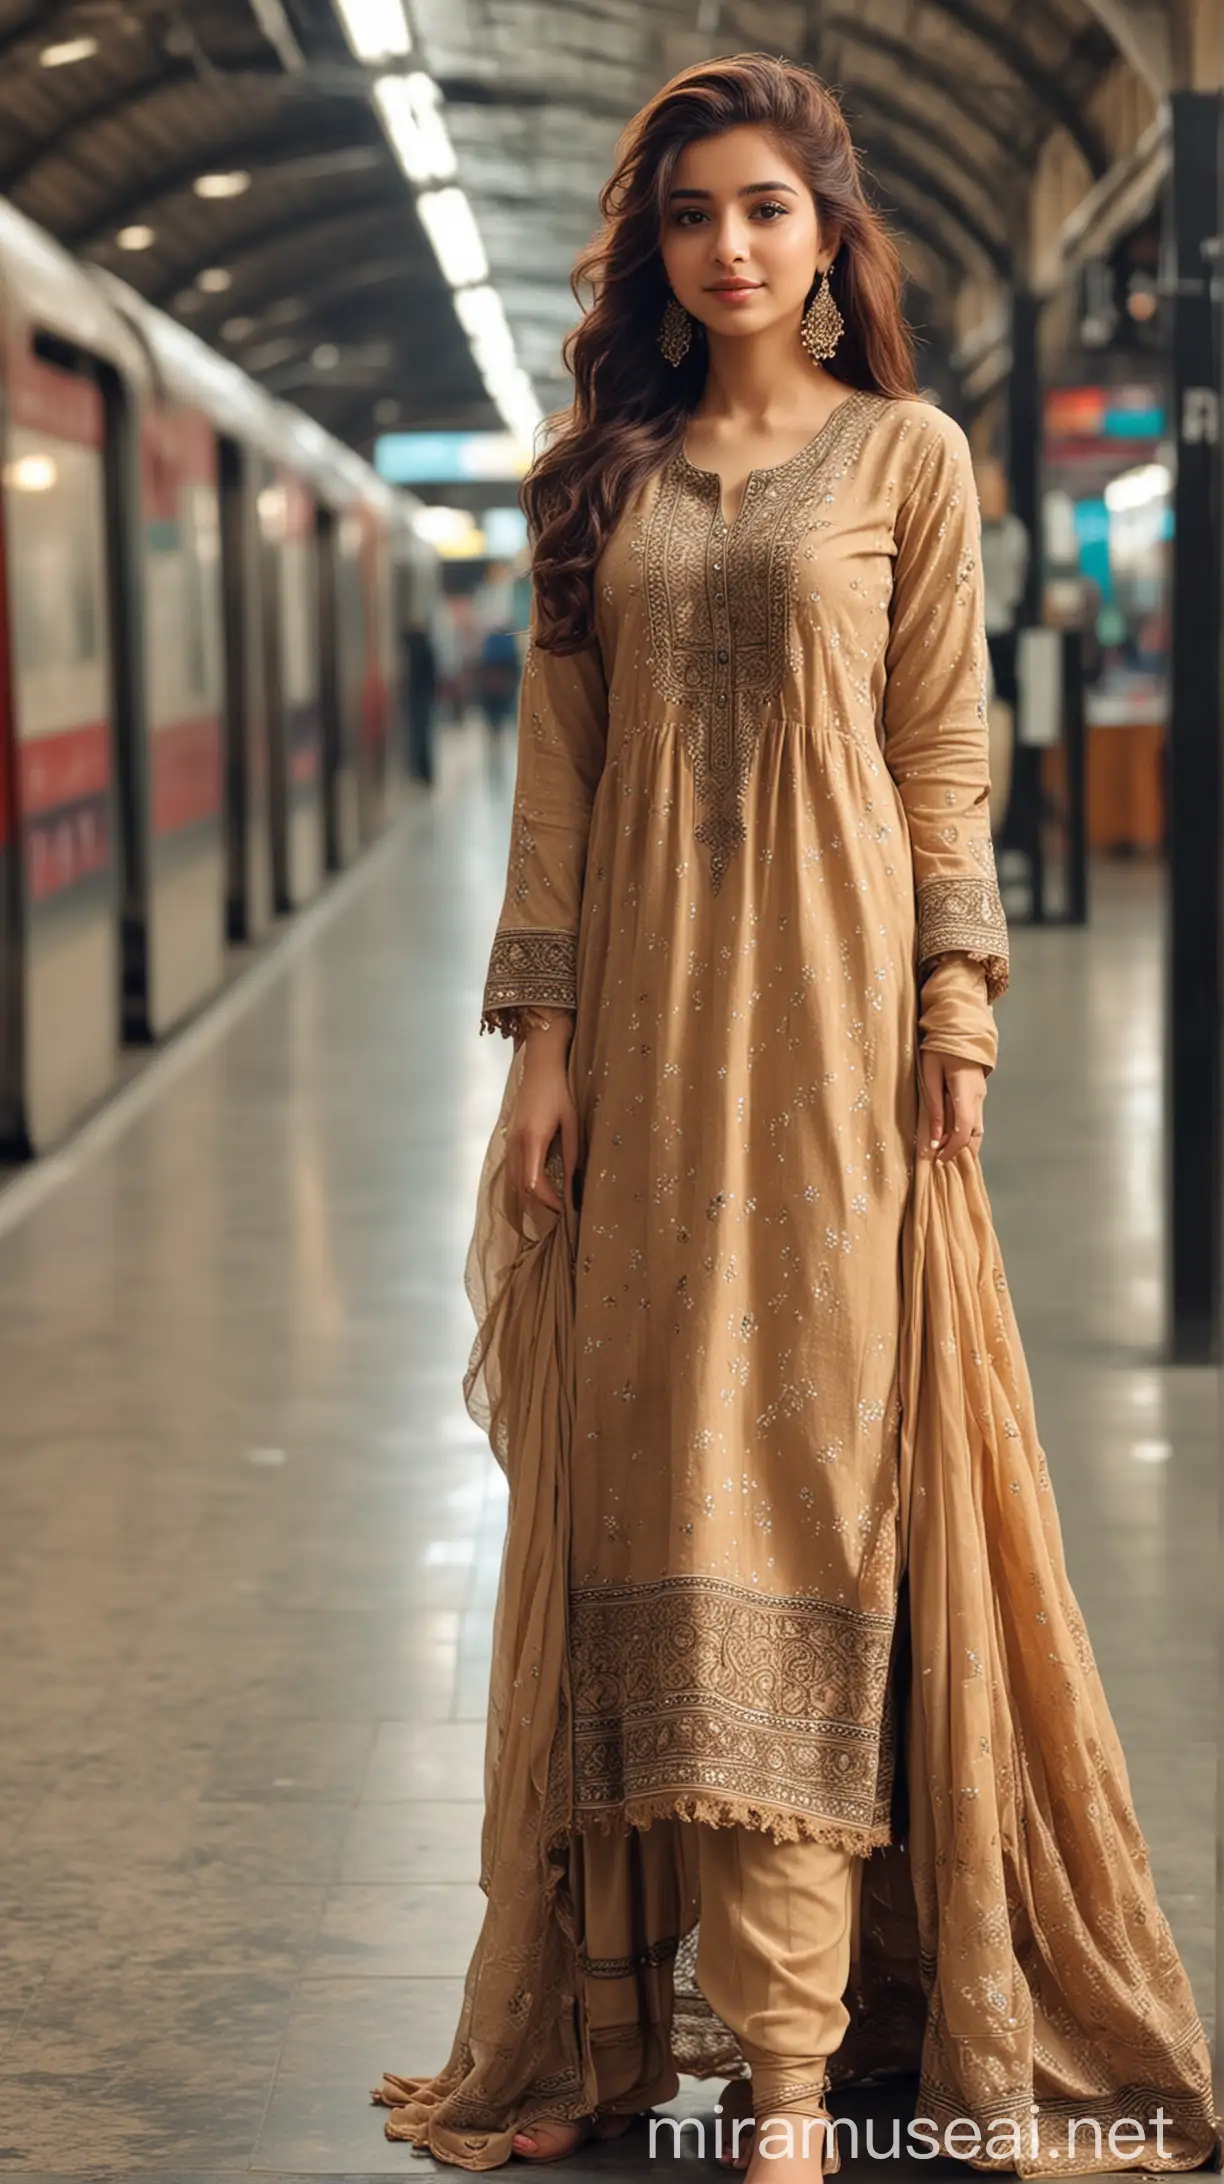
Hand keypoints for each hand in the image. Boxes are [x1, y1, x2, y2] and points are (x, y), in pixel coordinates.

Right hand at [505, 1013, 578, 1212]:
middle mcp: (516, 1142)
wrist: (540, 1067)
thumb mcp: (571, 1121)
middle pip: (521, 1186)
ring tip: (550, 1201)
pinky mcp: (509, 1137)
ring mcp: (509, 1139)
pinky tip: (537, 1185)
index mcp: (533, 1139)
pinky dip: (522, 1182)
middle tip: (560, 1210)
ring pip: (513, 1179)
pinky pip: (511, 1168)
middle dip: (540, 1202)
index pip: (534, 1183)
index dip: (549, 1200)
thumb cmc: (559, 1091)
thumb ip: (572, 1152)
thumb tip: (575, 1181)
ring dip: (530, 1194)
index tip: (565, 1207)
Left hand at [919, 1048, 985, 1163]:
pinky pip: (975, 1120)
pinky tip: (953, 1141)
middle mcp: (978, 1095)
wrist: (959, 1028)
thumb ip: (934, 1106)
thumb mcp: (929, 1074)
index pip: (964, 1128)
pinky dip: (966, 1134)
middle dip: (960, 1152)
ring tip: (946, 1156)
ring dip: (964, 1145)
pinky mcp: (978, 1094)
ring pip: (978, 1129)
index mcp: (965, 1089)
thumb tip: (935, 1138)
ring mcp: (981, 1094)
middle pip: (975, 1133)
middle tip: (940, 1162)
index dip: (952, 1148)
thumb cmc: (938, 1047)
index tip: (936, 1159)